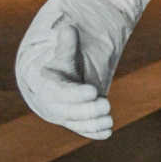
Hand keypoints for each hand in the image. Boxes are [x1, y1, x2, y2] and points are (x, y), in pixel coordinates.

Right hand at [21, 23, 113, 138]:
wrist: (51, 87)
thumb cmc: (61, 68)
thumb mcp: (63, 55)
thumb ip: (67, 45)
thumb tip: (69, 28)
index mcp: (50, 87)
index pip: (62, 93)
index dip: (77, 94)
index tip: (93, 91)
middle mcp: (55, 105)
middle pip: (70, 112)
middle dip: (88, 110)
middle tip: (106, 104)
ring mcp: (65, 116)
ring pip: (77, 123)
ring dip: (93, 124)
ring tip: (109, 121)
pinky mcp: (75, 124)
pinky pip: (83, 130)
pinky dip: (94, 133)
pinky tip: (107, 133)